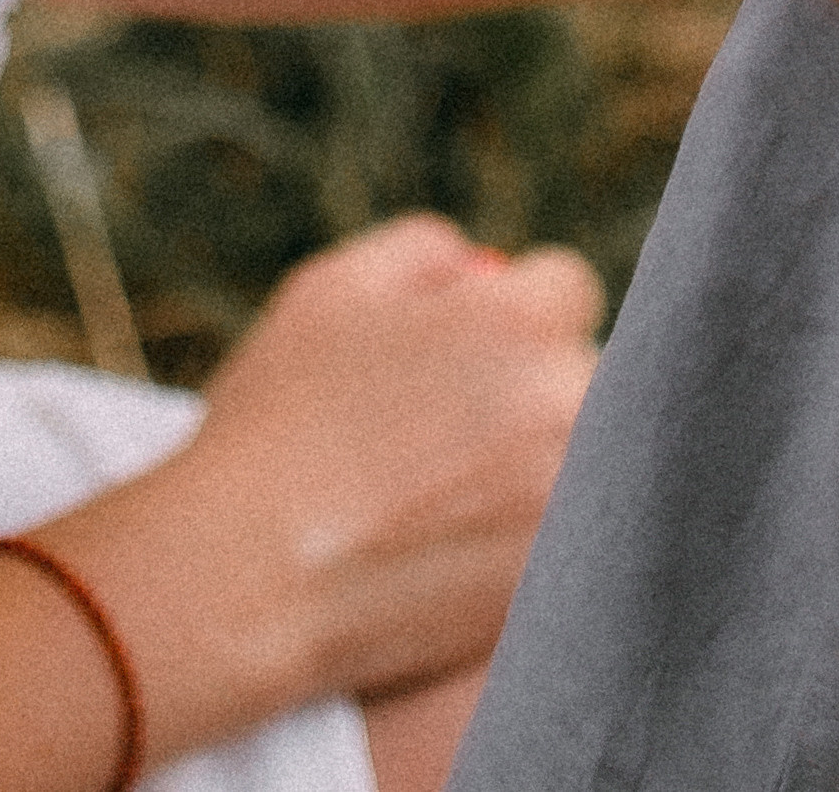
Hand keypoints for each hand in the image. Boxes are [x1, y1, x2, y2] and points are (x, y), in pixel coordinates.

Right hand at [52, 213, 596, 736]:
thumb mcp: (333, 288)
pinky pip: (575, 540)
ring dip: (547, 462)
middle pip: (588, 374)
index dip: (517, 314)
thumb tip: (488, 266)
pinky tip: (467, 547)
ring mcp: (570, 505)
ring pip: (590, 458)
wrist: (249, 577)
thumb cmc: (281, 421)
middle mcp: (564, 404)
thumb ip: (426, 251)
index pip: (570, 289)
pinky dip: (537, 538)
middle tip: (462, 429)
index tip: (477, 351)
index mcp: (516, 319)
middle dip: (538, 387)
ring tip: (460, 493)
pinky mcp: (561, 587)